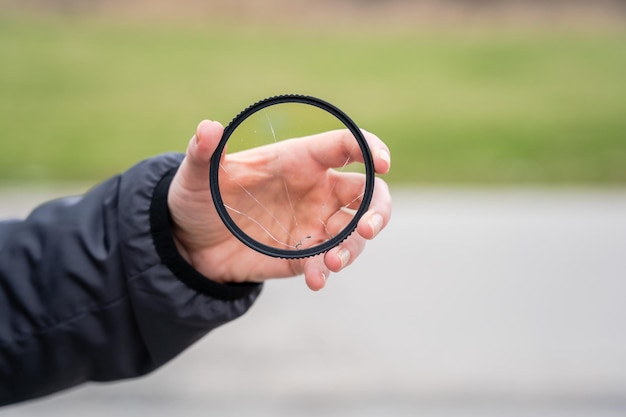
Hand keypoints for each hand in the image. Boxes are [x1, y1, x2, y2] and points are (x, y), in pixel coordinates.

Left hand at [167, 120, 391, 290]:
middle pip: (368, 193)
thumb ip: (204, 152)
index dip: (371, 149)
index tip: (383, 162)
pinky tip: (316, 279)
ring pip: (355, 233)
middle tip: (368, 226)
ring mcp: (313, 225)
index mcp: (300, 160)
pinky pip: (327, 261)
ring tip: (334, 262)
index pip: (346, 147)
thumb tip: (208, 128)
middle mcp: (316, 191)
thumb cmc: (199, 198)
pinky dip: (326, 271)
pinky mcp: (303, 256)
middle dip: (379, 208)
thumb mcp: (196, 175)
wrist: (190, 245)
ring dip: (355, 247)